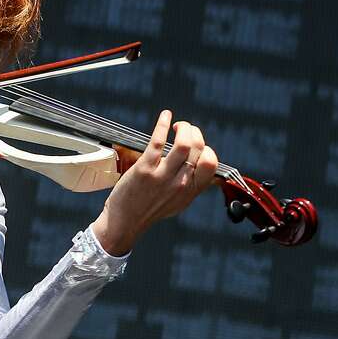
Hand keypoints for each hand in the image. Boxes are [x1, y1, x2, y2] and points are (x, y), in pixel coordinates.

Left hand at [91, 109, 217, 254]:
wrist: (125, 222)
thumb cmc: (151, 209)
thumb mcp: (179, 202)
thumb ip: (193, 187)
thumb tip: (211, 175)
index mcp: (191, 190)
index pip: (211, 164)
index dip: (207, 149)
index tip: (197, 145)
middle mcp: (180, 183)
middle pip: (199, 149)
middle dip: (195, 132)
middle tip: (185, 130)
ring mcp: (162, 176)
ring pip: (184, 144)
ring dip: (184, 128)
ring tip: (178, 125)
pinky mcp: (144, 169)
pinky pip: (158, 142)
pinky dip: (163, 124)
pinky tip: (166, 116)